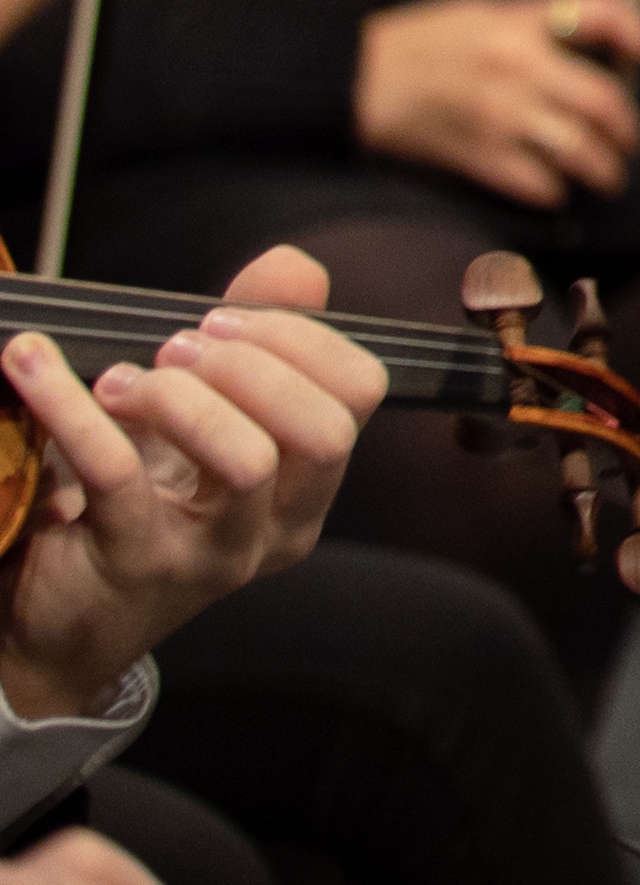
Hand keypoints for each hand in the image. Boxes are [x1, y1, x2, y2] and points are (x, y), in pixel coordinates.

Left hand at [0, 242, 381, 724]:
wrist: (62, 618)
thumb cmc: (143, 506)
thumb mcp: (207, 424)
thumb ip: (256, 344)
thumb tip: (295, 266)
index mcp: (307, 489)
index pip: (359, 395)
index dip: (302, 338)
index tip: (226, 319)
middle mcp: (279, 528)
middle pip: (322, 433)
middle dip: (253, 367)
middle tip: (179, 349)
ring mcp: (215, 555)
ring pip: (246, 461)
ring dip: (181, 396)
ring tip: (121, 381)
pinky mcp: (136, 565)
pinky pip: (119, 473)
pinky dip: (72, 408)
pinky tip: (35, 371)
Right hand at [354, 0, 639, 208]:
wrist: (351, 79)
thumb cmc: (418, 42)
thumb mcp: (482, 12)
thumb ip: (537, 24)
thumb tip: (595, 45)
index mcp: (520, 21)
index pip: (602, 12)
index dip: (634, 31)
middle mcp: (519, 66)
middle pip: (605, 99)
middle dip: (627, 126)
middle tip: (627, 138)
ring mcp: (500, 114)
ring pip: (581, 150)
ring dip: (605, 168)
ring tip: (607, 175)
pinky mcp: (476, 155)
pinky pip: (537, 182)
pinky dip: (555, 190)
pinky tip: (555, 189)